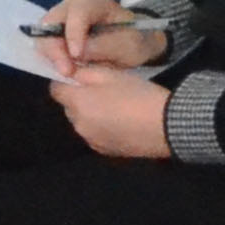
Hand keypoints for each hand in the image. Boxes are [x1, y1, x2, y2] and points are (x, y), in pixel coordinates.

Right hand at [33, 0, 165, 73]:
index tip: (76, 56)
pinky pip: (47, 43)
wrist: (138, 44)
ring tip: (67, 73)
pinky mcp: (58, 32)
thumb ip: (105, 46)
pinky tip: (64, 69)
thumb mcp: (130, 44)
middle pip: (52, 21)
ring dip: (52, 55)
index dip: (73, 33)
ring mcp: (63, 18)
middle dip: (55, 47)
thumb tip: (78, 53)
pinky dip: (52, 58)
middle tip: (66, 71)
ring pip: (44, 34)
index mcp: (94, 2)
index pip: (77, 12)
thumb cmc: (136, 40)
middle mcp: (73, 6)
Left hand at [49, 64, 170, 158]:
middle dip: (80, 98)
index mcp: (77, 103)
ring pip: (82, 122)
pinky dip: (102, 128)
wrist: (168, 126)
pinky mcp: (106, 151)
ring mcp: (91, 140)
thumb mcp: (110, 74)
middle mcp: (78, 124)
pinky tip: (122, 122)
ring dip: (91, 114)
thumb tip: (71, 74)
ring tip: (116, 107)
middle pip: (69, 107)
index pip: (55, 89)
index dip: (66, 81)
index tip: (81, 77)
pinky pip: (95, 135)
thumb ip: (84, 73)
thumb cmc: (138, 95)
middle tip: (104, 91)